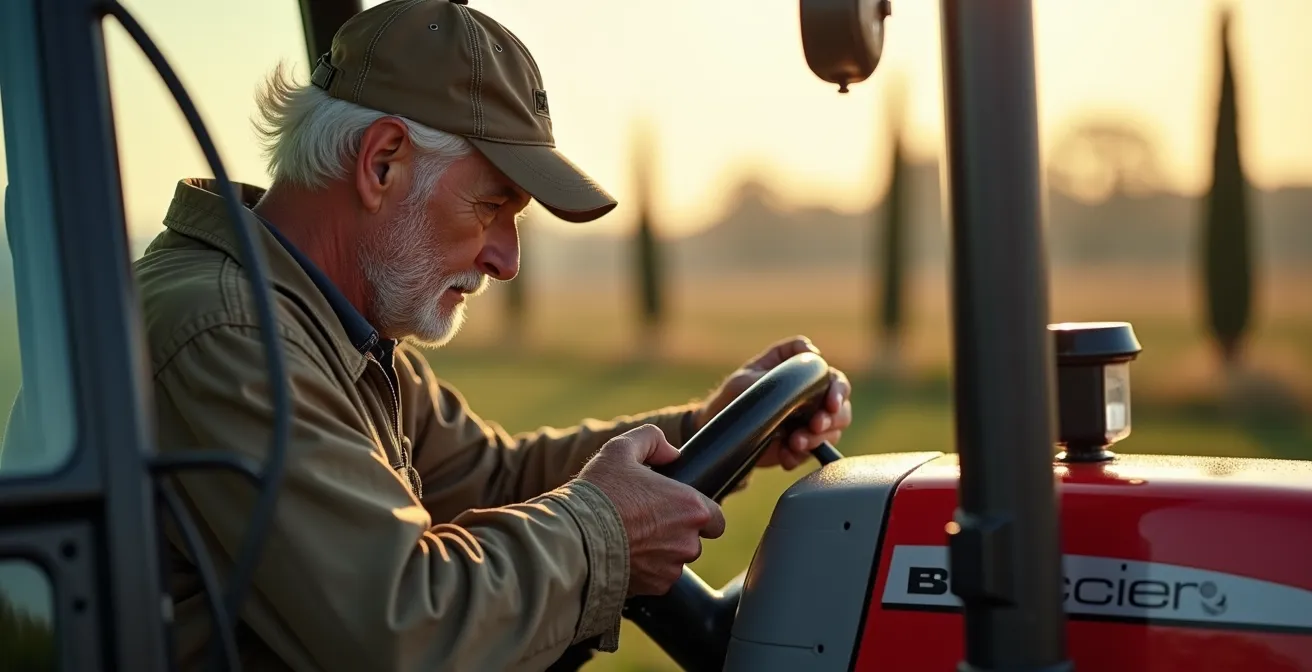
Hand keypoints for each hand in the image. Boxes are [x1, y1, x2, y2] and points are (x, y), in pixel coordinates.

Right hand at [576, 425, 726, 595]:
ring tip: (630, 538)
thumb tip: (671, 452)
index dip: (698, 514)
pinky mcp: (654, 589)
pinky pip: (656, 579)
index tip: (677, 509)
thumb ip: (651, 440)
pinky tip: (623, 555)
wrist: (574, 539)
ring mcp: (671, 569)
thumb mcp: (621, 449)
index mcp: (691, 508)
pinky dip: (644, 570)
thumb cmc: (600, 494)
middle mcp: (688, 542)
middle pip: (693, 540)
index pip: (716, 518)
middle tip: (646, 520)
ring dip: (660, 553)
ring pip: (674, 561)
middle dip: (675, 532)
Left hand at [695, 336, 851, 470]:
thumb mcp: (745, 380)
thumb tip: (808, 359)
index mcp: (800, 372)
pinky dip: (801, 455)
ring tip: (795, 443)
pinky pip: (814, 451)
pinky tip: (785, 456)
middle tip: (816, 426)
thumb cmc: (732, 396)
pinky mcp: (803, 443)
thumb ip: (775, 371)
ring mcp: (809, 419)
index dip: (837, 387)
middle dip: (833, 418)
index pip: (830, 375)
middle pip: (840, 404)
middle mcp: (810, 394)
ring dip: (817, 438)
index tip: (830, 403)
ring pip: (833, 429)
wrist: (719, 432)